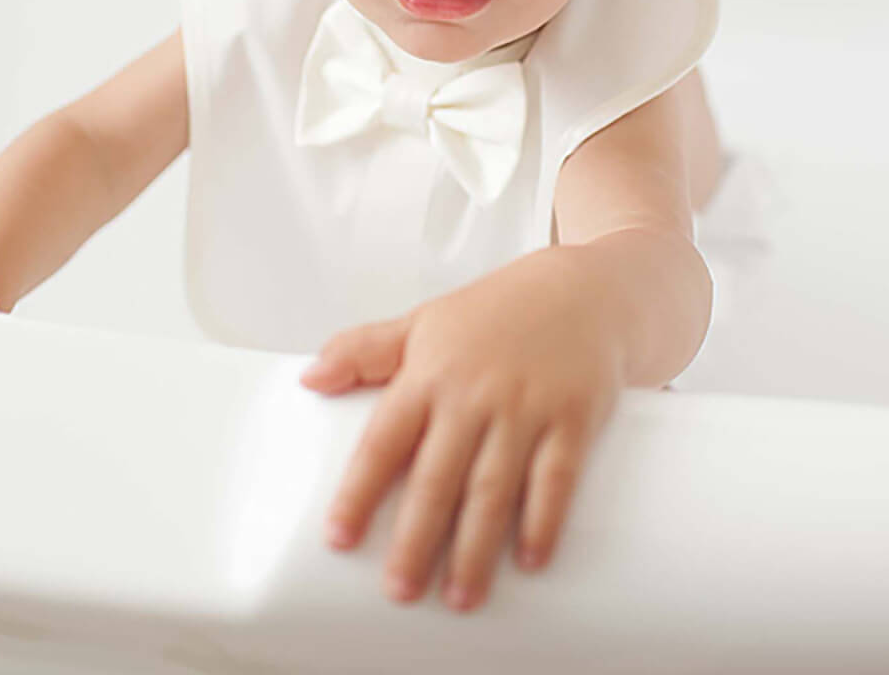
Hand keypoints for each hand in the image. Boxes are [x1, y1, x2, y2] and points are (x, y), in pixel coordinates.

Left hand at [298, 251, 623, 612]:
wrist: (578, 291)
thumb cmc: (494, 313)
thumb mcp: (421, 322)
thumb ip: (363, 349)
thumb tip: (310, 378)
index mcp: (429, 374)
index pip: (383, 441)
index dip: (359, 492)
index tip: (338, 537)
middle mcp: (473, 394)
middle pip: (437, 477)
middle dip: (416, 539)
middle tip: (399, 589)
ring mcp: (524, 408)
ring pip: (493, 488)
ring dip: (476, 547)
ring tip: (459, 595)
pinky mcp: (573, 419)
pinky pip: (556, 479)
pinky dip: (543, 521)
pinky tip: (530, 560)